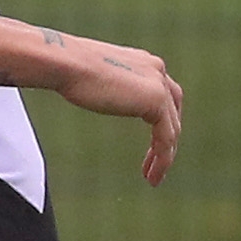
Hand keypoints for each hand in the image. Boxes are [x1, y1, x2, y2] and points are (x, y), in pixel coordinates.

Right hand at [50, 36, 185, 184]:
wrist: (66, 62)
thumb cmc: (68, 68)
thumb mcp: (94, 77)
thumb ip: (105, 84)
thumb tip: (97, 94)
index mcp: (143, 62)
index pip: (163, 93)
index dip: (160, 120)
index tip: (150, 143)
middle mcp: (156, 69)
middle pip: (173, 110)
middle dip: (166, 139)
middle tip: (154, 164)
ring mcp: (159, 84)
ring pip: (172, 128)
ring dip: (165, 156)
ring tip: (153, 178)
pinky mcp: (156, 101)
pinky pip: (166, 138)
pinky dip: (163, 159)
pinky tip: (152, 176)